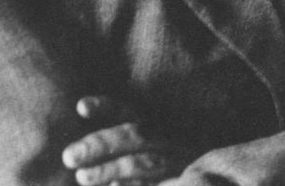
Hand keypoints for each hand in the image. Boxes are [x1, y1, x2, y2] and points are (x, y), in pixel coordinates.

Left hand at [62, 96, 195, 185]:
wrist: (216, 173)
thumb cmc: (168, 152)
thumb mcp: (149, 133)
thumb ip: (118, 130)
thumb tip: (80, 115)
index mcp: (154, 122)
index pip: (127, 109)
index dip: (105, 106)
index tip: (80, 106)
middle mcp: (164, 139)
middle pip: (131, 135)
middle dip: (99, 144)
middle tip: (68, 156)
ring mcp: (174, 162)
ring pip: (140, 163)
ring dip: (110, 170)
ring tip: (82, 177)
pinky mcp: (180, 182)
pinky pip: (158, 185)